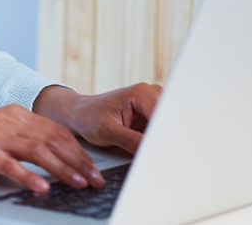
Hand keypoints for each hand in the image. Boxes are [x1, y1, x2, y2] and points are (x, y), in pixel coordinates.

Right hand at [0, 104, 105, 192]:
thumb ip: (22, 139)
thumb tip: (56, 158)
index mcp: (15, 113)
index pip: (56, 131)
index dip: (78, 150)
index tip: (94, 168)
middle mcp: (7, 119)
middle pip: (52, 139)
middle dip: (78, 161)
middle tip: (95, 179)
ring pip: (37, 150)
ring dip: (62, 168)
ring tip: (78, 183)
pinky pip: (10, 164)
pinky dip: (28, 176)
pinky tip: (42, 187)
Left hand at [34, 83, 161, 153]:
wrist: (80, 114)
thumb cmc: (89, 117)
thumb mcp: (108, 132)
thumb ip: (132, 141)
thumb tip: (153, 152)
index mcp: (142, 93)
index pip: (164, 118)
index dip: (166, 137)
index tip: (165, 153)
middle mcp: (152, 94)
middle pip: (170, 121)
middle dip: (167, 139)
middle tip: (162, 158)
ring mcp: (154, 104)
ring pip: (168, 127)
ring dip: (163, 141)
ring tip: (154, 154)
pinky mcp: (152, 115)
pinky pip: (161, 131)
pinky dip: (158, 141)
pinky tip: (152, 150)